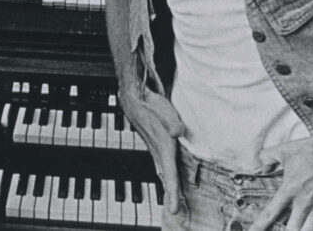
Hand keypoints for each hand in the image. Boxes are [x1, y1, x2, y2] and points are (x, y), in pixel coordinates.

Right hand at [118, 88, 185, 212]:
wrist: (134, 101)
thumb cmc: (151, 106)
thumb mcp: (165, 112)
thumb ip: (173, 124)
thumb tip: (178, 132)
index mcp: (163, 148)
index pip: (169, 174)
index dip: (172, 192)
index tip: (173, 209)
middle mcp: (159, 152)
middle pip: (167, 178)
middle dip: (171, 195)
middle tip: (175, 210)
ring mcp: (156, 150)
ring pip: (164, 173)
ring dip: (169, 187)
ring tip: (174, 201)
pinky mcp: (157, 146)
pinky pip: (163, 166)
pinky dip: (167, 176)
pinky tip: (167, 179)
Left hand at [248, 125, 312, 230]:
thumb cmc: (312, 149)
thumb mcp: (285, 149)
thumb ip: (267, 156)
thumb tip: (260, 165)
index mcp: (289, 190)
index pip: (271, 213)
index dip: (260, 226)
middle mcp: (304, 202)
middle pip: (291, 229)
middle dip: (287, 230)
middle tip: (284, 227)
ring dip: (302, 230)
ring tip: (299, 226)